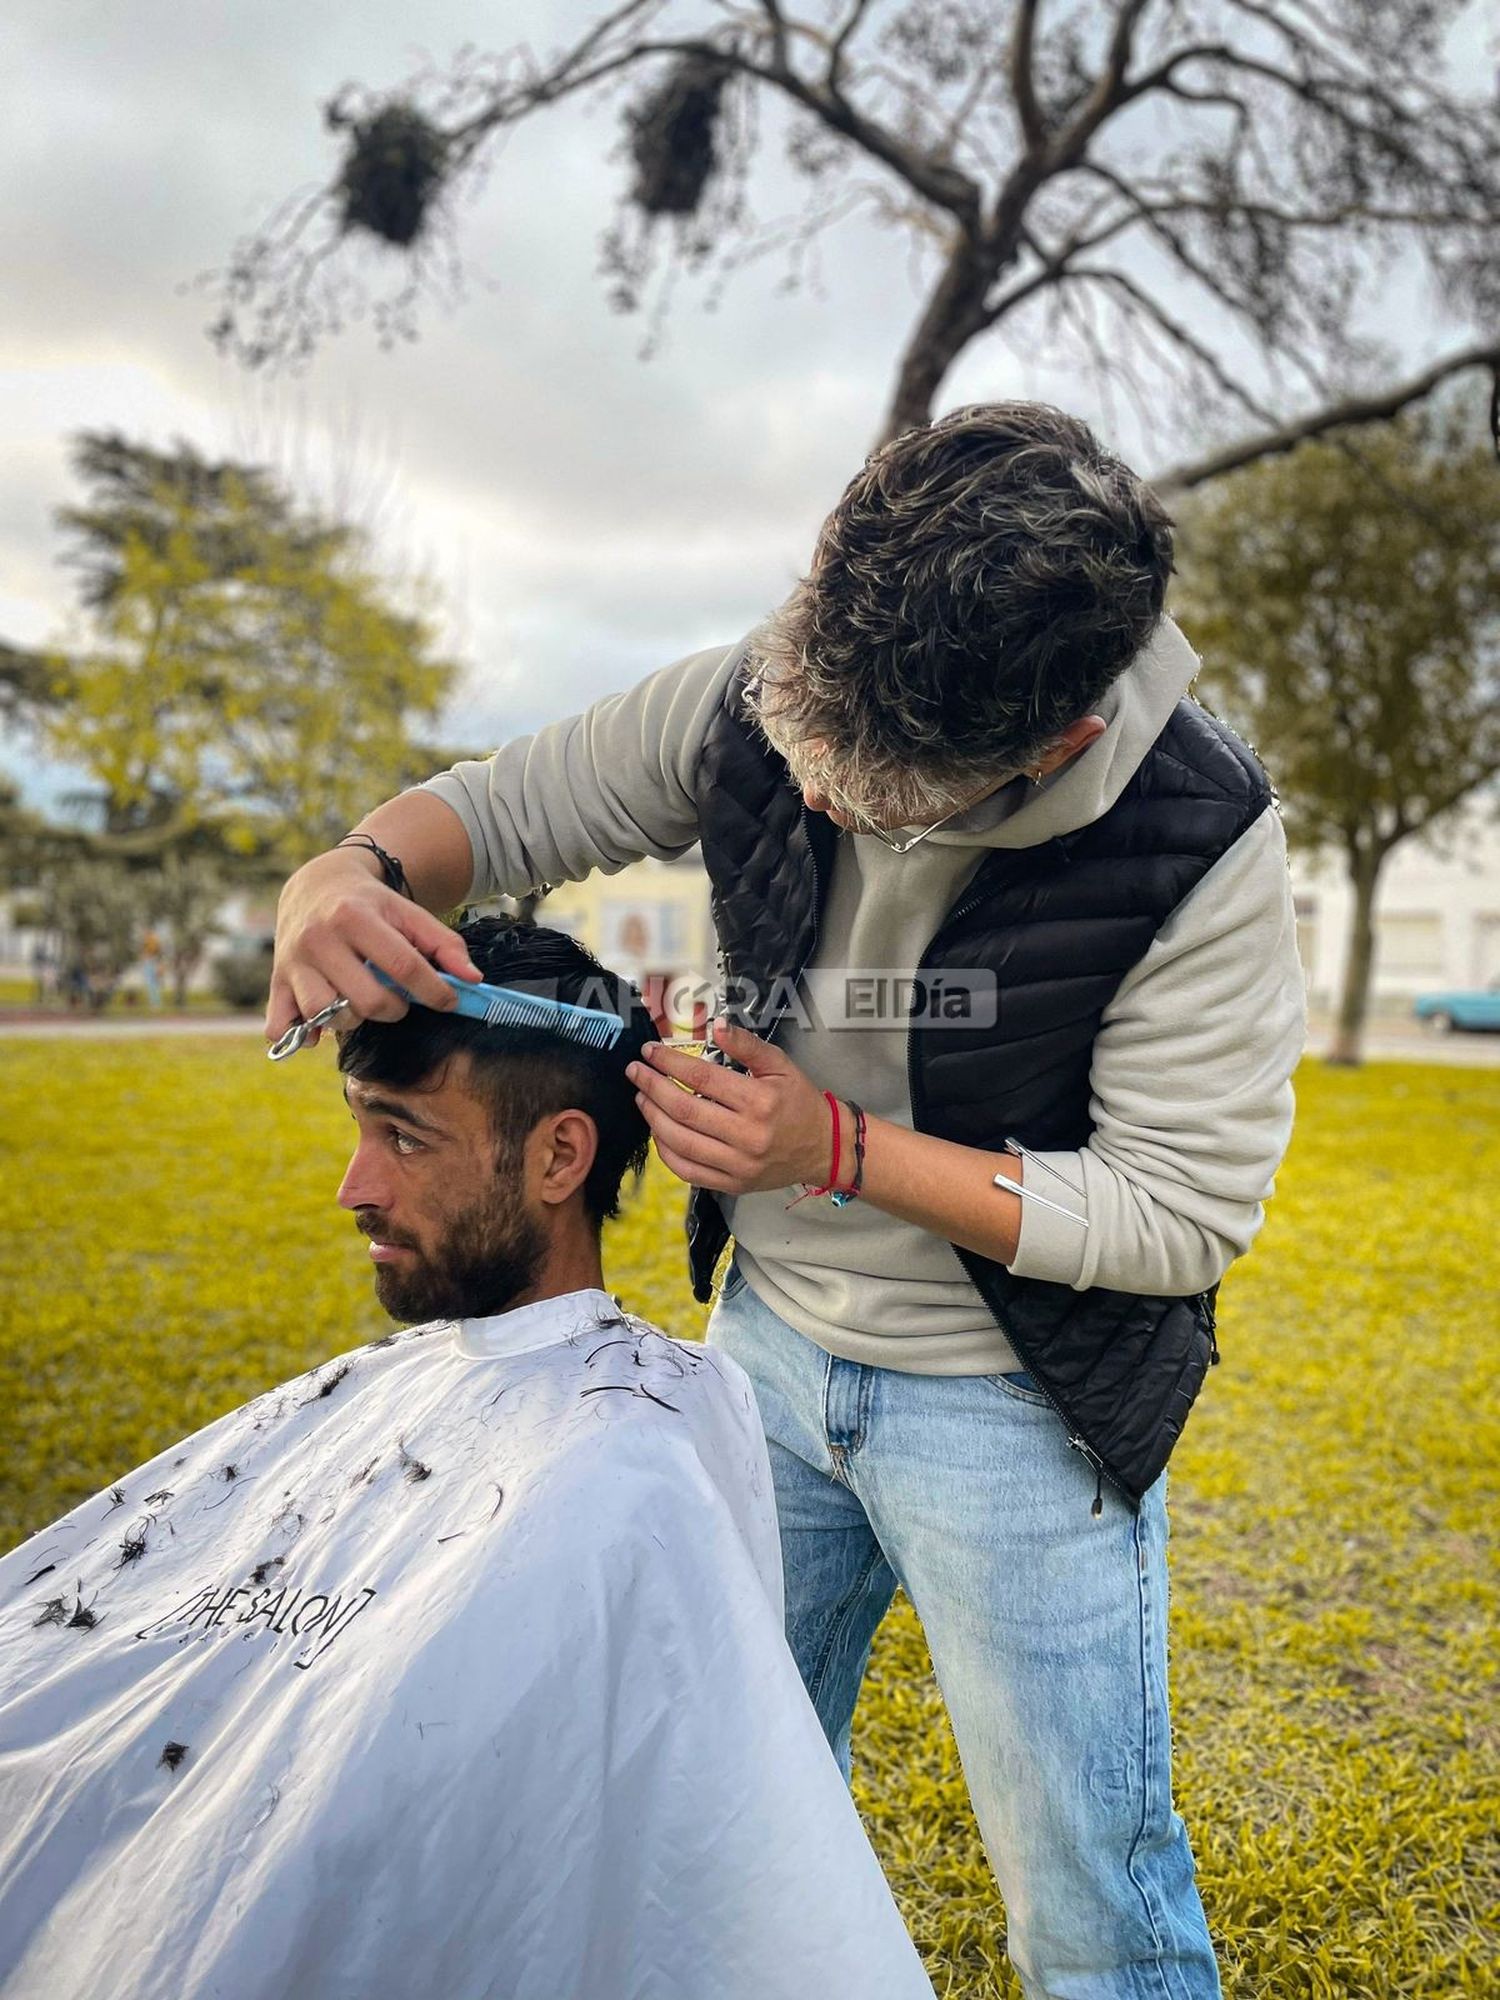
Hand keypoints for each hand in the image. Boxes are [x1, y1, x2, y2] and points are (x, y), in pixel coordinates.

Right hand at [265, 849, 481, 1049]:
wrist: (315, 885)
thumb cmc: (370, 905)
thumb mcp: (408, 912)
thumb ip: (444, 944)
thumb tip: (473, 980)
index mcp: (355, 917)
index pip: (403, 966)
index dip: (434, 991)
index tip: (449, 1001)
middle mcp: (318, 939)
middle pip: (368, 1000)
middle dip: (394, 1009)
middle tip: (398, 999)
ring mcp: (293, 962)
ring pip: (327, 1015)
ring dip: (353, 1020)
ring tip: (361, 1002)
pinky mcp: (276, 981)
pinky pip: (282, 1025)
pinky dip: (304, 1034)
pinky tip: (321, 1027)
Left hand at [627, 1019, 834, 1192]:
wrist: (824, 1147)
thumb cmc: (800, 1102)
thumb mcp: (780, 1065)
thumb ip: (747, 1045)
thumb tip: (716, 1026)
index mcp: (759, 1101)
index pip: (702, 1078)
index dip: (669, 1063)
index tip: (650, 1051)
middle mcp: (747, 1135)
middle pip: (684, 1110)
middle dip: (652, 1087)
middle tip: (635, 1071)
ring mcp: (738, 1164)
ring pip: (680, 1142)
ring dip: (653, 1117)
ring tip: (642, 1098)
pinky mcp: (732, 1184)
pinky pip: (687, 1171)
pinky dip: (666, 1151)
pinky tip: (658, 1131)